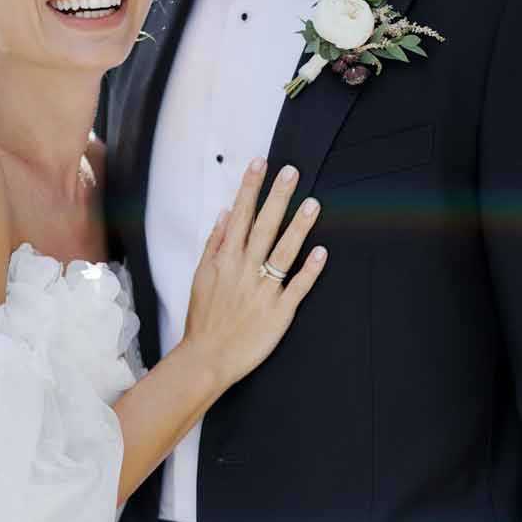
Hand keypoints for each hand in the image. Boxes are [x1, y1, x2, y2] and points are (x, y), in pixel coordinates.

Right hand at [183, 159, 326, 392]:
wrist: (207, 357)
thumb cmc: (204, 319)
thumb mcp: (200, 276)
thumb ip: (214, 244)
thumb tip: (223, 214)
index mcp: (224, 260)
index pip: (239, 216)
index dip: (250, 188)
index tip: (260, 164)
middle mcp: (244, 270)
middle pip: (264, 227)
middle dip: (277, 197)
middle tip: (292, 172)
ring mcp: (263, 290)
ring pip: (283, 252)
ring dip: (299, 227)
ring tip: (313, 204)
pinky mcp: (279, 312)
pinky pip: (297, 287)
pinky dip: (309, 270)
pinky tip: (321, 252)